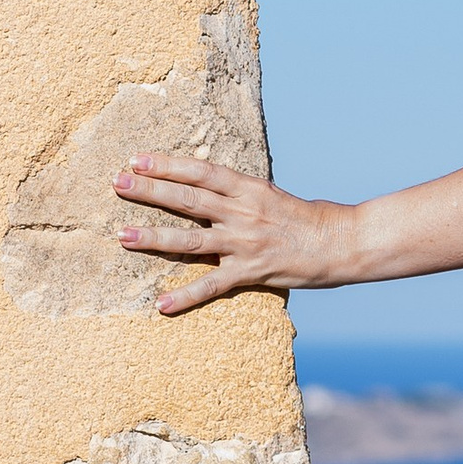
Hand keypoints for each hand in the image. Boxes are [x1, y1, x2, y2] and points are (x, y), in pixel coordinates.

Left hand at [115, 134, 462, 314]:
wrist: (346, 243)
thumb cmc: (312, 220)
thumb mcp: (274, 198)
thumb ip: (242, 196)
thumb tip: (212, 189)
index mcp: (248, 189)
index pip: (200, 170)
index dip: (167, 163)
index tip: (137, 158)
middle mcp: (242, 212)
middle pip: (187, 197)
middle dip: (150, 190)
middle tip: (117, 183)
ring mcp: (244, 242)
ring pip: (191, 238)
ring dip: (154, 237)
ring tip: (122, 237)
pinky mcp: (251, 272)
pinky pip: (212, 286)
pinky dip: (185, 295)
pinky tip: (161, 305)